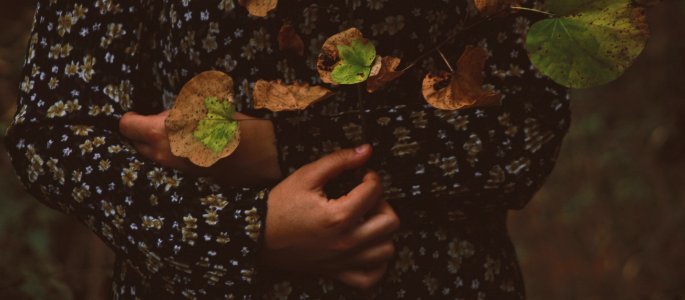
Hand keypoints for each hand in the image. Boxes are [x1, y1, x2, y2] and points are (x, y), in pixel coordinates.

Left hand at [119, 110, 281, 185]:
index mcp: (161, 132)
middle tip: (158, 123)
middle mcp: (162, 155)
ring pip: (152, 157)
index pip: (126, 126)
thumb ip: (175, 112)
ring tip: (176, 135)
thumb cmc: (232, 123)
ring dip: (158, 147)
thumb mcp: (201, 106)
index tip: (137, 114)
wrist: (260, 153)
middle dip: (143, 134)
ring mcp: (175, 171)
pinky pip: (170, 167)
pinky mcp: (188, 181)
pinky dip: (174, 158)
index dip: (131, 118)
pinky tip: (190, 148)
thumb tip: (163, 116)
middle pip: (136, 145)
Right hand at [260, 145, 400, 289]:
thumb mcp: (306, 176)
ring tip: (368, 220)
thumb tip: (366, 150)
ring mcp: (343, 260)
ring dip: (383, 232)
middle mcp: (346, 242)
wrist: (257, 235)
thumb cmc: (280, 204)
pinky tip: (368, 248)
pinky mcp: (337, 272)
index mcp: (338, 216)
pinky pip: (371, 278)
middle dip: (383, 204)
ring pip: (386, 250)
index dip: (372, 177)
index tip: (363, 175)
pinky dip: (377, 265)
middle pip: (390, 222)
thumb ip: (338, 161)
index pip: (374, 192)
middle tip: (367, 198)